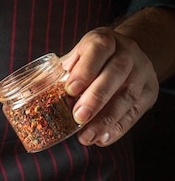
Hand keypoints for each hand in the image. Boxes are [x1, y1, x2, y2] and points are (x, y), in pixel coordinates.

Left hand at [61, 26, 158, 146]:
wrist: (129, 55)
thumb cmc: (93, 61)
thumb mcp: (78, 57)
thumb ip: (60, 72)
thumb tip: (31, 91)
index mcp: (105, 40)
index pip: (99, 49)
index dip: (85, 69)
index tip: (70, 89)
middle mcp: (127, 53)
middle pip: (116, 73)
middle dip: (97, 97)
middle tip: (79, 117)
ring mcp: (141, 73)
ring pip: (127, 96)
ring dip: (106, 120)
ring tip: (87, 137)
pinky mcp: (149, 93)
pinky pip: (135, 113)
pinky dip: (118, 128)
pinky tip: (102, 139)